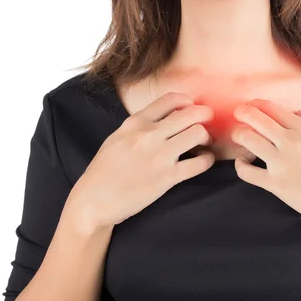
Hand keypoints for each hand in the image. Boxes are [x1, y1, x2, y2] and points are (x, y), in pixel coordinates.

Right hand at [65, 92, 215, 230]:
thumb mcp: (117, 137)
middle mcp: (148, 134)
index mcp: (135, 122)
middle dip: (203, 116)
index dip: (187, 101)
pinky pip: (200, 163)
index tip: (191, 108)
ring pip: (198, 133)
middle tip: (205, 124)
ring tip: (202, 145)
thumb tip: (166, 118)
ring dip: (205, 138)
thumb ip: (140, 126)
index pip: (170, 99)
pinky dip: (207, 160)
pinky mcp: (168, 177)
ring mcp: (159, 155)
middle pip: (190, 113)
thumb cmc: (104, 170)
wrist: (94, 201)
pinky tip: (202, 161)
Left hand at [230, 99, 300, 233]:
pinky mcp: (274, 183)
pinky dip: (240, 166)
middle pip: (257, 119)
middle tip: (238, 113)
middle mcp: (290, 141)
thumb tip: (299, 113)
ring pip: (248, 139)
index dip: (258, 105)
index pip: (273, 109)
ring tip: (238, 136)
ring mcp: (280, 162)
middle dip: (243, 113)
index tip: (252, 106)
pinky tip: (242, 163)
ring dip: (239, 135)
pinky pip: (247, 171)